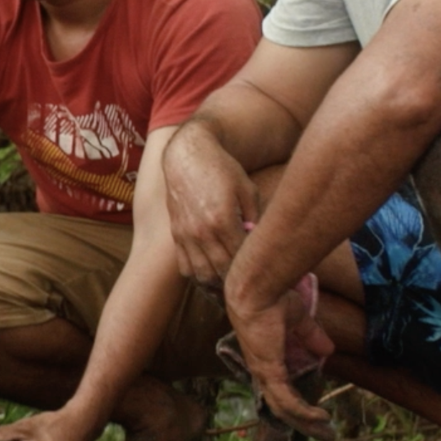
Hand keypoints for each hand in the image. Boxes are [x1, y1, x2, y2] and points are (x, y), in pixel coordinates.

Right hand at [163, 126, 259, 286]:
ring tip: (231, 281)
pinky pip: (185, 266)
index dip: (253, 267)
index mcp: (223, 219)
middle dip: (238, 279)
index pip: (241, 258)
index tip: (264, 269)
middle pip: (222, 272)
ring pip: (202, 275)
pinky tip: (211, 272)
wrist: (187, 157)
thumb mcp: (247, 189)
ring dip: (218, 283)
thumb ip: (255, 218)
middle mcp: (201, 231)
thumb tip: (259, 242)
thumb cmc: (222, 170)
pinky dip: (198, 275)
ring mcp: (186, 234)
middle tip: (251, 280)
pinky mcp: (176, 234)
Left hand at [222, 281, 335, 440]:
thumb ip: (311, 336)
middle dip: (304, 424)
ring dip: (306, 423)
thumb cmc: (274, 299)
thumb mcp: (299, 320)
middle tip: (324, 435)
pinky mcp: (269, 373)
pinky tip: (321, 419)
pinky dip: (304, 413)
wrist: (260, 289)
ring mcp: (263, 373)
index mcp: (265, 359)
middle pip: (281, 407)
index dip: (295, 405)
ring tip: (326, 433)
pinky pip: (287, 402)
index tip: (314, 416)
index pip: (278, 391)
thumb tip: (328, 349)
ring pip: (284, 410)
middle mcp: (261, 371)